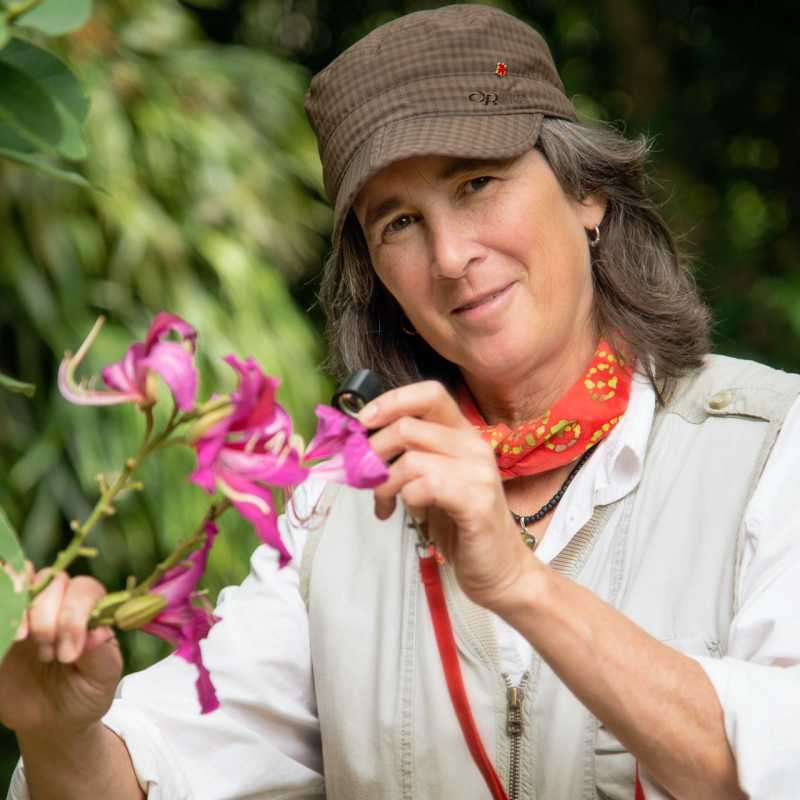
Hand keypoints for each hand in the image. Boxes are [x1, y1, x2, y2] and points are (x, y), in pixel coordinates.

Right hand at [0, 567, 121, 738]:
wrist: (50, 721)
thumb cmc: (84, 693)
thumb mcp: (101, 677)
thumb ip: (101, 652)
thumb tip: (96, 631)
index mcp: (90, 611)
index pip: (85, 589)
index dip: (75, 613)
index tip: (70, 653)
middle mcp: (60, 604)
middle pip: (53, 581)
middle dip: (48, 615)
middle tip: (49, 655)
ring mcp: (29, 612)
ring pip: (25, 582)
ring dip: (24, 609)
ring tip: (23, 640)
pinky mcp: (4, 626)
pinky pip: (0, 602)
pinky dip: (2, 609)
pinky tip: (9, 637)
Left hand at [360, 380, 533, 610]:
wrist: (499, 568)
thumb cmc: (460, 523)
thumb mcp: (430, 480)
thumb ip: (406, 457)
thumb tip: (359, 445)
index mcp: (462, 434)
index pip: (429, 393)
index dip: (390, 402)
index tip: (362, 423)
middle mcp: (473, 445)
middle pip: (408, 426)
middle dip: (372, 453)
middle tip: (362, 476)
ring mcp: (478, 472)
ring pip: (410, 459)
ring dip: (384, 484)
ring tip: (384, 504)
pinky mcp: (476, 501)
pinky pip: (425, 486)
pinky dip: (406, 500)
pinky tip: (410, 514)